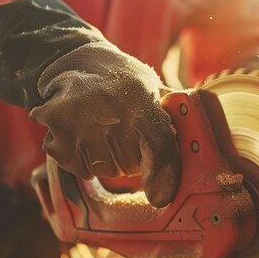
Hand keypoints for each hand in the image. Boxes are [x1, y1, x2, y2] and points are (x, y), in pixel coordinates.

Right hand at [29, 42, 179, 206]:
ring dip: (105, 160)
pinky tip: (81, 134)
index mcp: (143, 101)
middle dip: (130, 158)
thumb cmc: (124, 81)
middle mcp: (111, 112)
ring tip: (102, 131)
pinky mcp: (55, 130)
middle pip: (129, 166)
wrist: (75, 59)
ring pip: (103, 170)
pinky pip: (76, 168)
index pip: (159, 148)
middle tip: (122, 133)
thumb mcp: (153, 88)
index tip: (160, 198)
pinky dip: (80, 160)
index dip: (163, 176)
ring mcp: (81, 122)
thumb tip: (203, 150)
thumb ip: (174, 117)